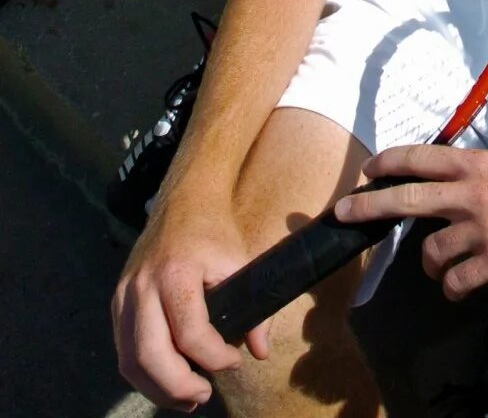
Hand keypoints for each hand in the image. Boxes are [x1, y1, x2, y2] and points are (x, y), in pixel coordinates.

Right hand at [112, 203, 268, 411]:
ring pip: (129, 360)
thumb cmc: (215, 231)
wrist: (185, 199)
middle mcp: (142, 285)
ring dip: (156, 388)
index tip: (234, 361)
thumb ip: (254, 310)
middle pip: (150, 355)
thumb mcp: (240, 262)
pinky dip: (143, 372)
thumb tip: (260, 352)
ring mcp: (124, 294)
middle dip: (177, 386)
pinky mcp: (117, 301)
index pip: (190, 334)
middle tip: (204, 395)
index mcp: (176, 272)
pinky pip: (123, 349)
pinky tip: (168, 379)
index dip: (215, 358)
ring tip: (187, 397)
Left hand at [335, 146, 487, 297]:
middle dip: (367, 205)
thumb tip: (455, 185)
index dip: (388, 163)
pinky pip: (457, 282)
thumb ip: (481, 175)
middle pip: (405, 198)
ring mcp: (482, 230)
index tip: (368, 170)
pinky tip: (463, 289)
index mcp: (478, 164)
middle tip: (344, 211)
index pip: (419, 158)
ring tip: (445, 269)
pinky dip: (455, 289)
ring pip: (430, 253)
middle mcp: (472, 193)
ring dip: (432, 265)